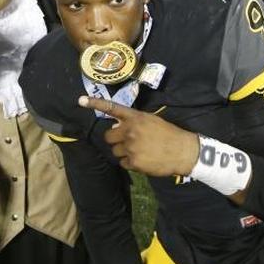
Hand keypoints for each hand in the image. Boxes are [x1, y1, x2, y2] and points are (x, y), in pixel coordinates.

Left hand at [79, 96, 199, 176]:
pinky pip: (123, 163)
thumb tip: (117, 128)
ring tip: (139, 151)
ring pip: (115, 151)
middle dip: (115, 140)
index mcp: (135, 118)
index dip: (95, 103)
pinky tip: (143, 160)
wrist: (183, 151)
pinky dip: (130, 163)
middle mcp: (130, 130)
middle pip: (108, 137)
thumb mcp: (152, 121)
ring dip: (123, 152)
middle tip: (127, 142)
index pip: (112, 108)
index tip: (80, 100)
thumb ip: (134, 122)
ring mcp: (130, 146)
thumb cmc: (169, 134)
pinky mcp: (133, 161)